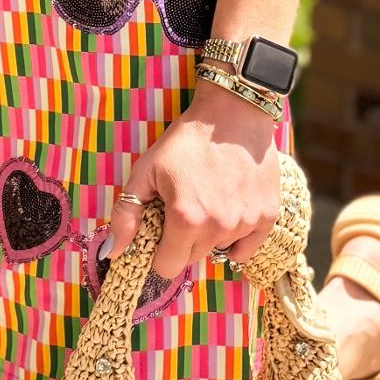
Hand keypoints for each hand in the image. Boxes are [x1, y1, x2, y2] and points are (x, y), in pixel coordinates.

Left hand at [104, 81, 280, 284]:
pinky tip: (230, 212)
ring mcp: (246, 223)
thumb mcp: (146, 170)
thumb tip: (112, 251)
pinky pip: (247, 247)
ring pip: (220, 249)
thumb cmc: (186, 140)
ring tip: (209, 200)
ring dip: (210, 235)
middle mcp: (218, 227)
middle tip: (184, 210)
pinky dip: (237, 237)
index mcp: (186, 219)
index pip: (167, 266)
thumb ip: (126, 214)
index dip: (159, 253)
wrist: (233, 113)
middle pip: (193, 258)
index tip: (161, 233)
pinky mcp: (267, 217)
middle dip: (183, 242)